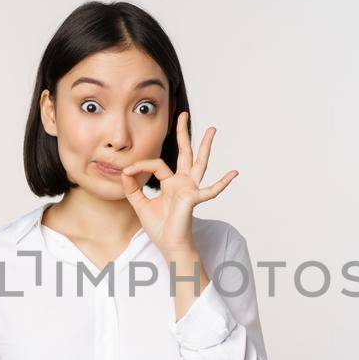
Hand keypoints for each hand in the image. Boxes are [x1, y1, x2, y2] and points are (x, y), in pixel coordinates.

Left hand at [119, 111, 238, 256]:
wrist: (169, 245)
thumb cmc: (159, 228)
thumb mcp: (139, 205)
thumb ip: (132, 188)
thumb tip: (125, 172)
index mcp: (170, 183)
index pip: (156, 164)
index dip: (140, 165)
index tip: (126, 171)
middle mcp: (182, 182)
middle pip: (184, 152)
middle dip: (183, 133)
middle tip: (183, 114)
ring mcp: (191, 189)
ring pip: (199, 162)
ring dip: (205, 146)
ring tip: (212, 129)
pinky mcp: (194, 199)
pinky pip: (210, 191)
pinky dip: (222, 183)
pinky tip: (234, 173)